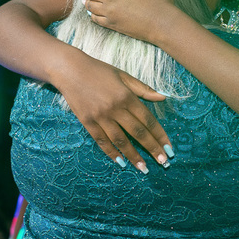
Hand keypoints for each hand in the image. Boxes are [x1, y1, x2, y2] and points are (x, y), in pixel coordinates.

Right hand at [55, 52, 172, 171]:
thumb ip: (143, 89)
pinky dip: (112, 152)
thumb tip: (163, 97)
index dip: (160, 136)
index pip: (148, 120)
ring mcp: (100, 117)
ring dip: (133, 156)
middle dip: (152, 149)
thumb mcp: (123, 75)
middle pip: (137, 133)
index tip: (169, 148)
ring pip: (120, 140)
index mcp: (127, 96)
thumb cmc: (98, 70)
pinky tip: (120, 162)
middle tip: (163, 163)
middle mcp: (115, 108)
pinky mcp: (87, 122)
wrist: (70, 70)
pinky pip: (102, 141)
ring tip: (143, 168)